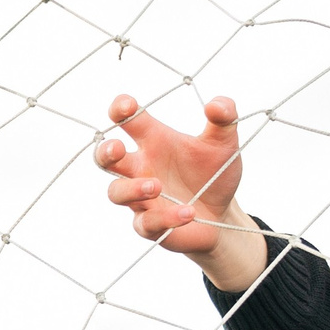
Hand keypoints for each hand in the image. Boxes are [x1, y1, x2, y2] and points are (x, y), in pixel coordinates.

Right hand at [93, 94, 268, 290]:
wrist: (222, 214)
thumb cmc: (214, 174)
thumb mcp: (224, 142)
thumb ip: (225, 117)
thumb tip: (216, 104)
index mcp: (153, 141)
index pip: (126, 120)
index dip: (120, 109)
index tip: (128, 106)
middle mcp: (140, 168)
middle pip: (105, 158)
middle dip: (106, 151)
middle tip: (117, 149)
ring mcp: (141, 198)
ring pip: (116, 192)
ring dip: (132, 188)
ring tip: (156, 186)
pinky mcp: (150, 225)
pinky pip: (147, 222)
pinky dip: (167, 218)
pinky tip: (188, 213)